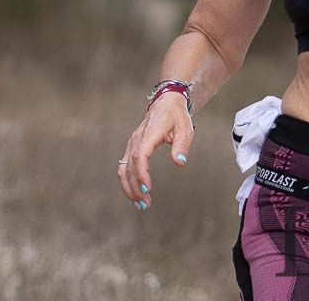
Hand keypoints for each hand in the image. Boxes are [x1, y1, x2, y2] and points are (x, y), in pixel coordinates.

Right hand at [117, 92, 192, 210]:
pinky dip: (128, 181)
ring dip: (129, 187)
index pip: (140, 155)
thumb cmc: (177, 116)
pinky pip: (125, 166)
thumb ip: (182, 146)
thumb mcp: (185, 129)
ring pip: (123, 168)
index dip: (141, 173)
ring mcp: (132, 143)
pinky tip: (136, 194)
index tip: (147, 188)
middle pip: (129, 166)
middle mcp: (137, 139)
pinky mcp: (132, 147)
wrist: (166, 103)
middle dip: (135, 187)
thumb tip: (180, 163)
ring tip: (140, 204)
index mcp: (150, 133)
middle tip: (145, 204)